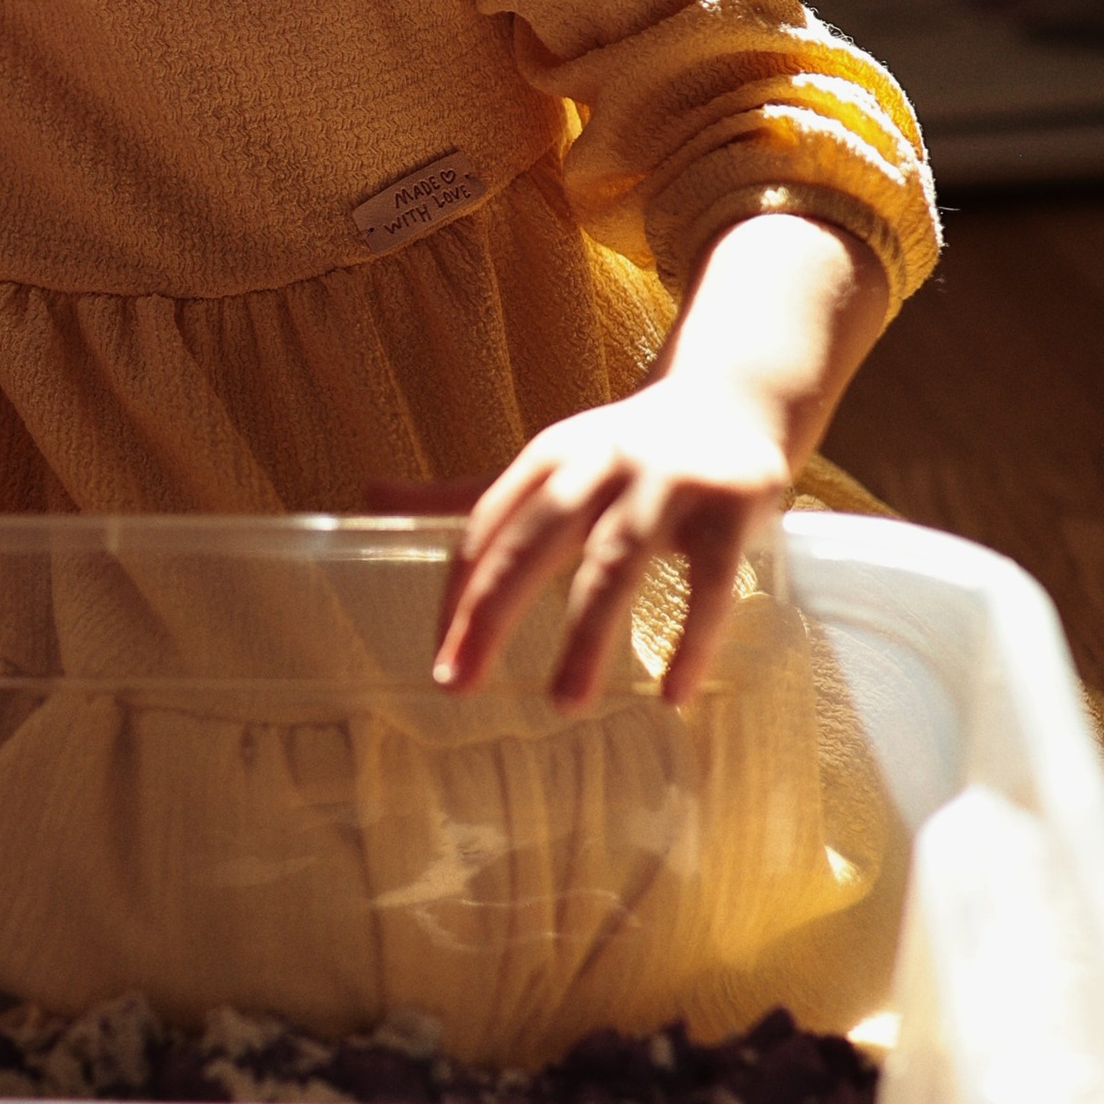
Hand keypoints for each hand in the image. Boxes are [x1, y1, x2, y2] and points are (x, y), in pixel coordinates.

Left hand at [371, 210, 891, 709]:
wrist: (735, 397)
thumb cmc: (623, 451)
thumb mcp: (546, 464)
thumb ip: (464, 495)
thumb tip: (368, 494)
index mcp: (549, 455)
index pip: (486, 526)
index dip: (459, 593)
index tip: (442, 663)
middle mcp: (601, 461)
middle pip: (535, 537)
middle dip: (492, 611)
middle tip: (459, 685)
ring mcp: (668, 481)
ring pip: (616, 562)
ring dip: (587, 636)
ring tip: (563, 706)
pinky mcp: (732, 506)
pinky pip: (709, 584)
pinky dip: (692, 641)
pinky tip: (672, 695)